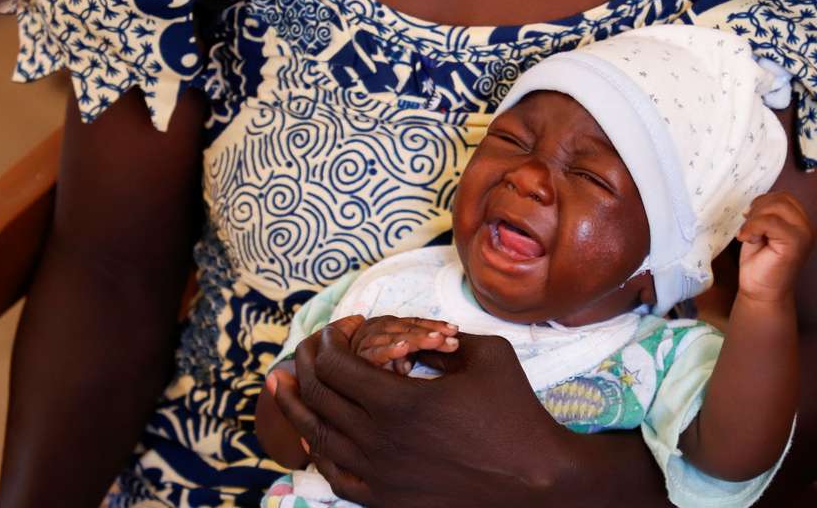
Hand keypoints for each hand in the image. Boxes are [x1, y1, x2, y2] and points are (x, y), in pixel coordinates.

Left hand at [271, 326, 584, 506]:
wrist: (534, 478)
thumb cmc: (515, 412)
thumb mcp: (487, 354)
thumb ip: (443, 337)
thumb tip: (413, 333)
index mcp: (400, 402)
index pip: (336, 365)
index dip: (330, 340)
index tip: (342, 327)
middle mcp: (379, 440)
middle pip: (318, 396)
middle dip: (306, 363)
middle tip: (310, 348)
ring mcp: (379, 475)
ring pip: (316, 437)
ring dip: (295, 406)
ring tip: (281, 385)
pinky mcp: (386, 499)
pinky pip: (334, 475)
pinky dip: (316, 451)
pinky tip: (311, 435)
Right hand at [347, 315, 459, 374]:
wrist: (334, 380)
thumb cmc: (374, 371)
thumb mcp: (400, 360)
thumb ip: (414, 355)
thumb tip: (440, 356)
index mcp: (387, 328)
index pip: (414, 322)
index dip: (434, 324)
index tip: (455, 331)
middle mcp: (375, 330)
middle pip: (406, 326)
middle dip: (430, 331)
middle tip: (451, 339)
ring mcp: (363, 343)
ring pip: (392, 335)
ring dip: (415, 338)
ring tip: (435, 340)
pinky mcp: (355, 359)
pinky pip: (373, 354)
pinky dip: (389, 350)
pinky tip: (404, 350)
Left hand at [736, 192, 813, 302]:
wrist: (762, 293)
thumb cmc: (760, 264)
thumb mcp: (761, 232)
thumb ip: (764, 215)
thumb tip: (754, 202)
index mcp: (800, 222)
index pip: (784, 197)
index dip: (763, 202)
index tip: (748, 217)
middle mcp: (806, 227)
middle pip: (781, 199)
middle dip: (758, 209)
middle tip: (747, 227)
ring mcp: (804, 234)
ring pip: (777, 207)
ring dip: (755, 218)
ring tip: (748, 235)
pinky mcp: (796, 243)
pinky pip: (771, 221)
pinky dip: (753, 227)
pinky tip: (746, 239)